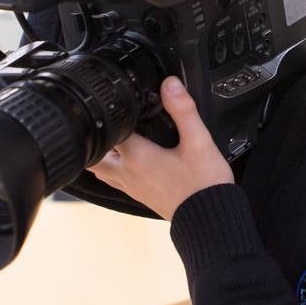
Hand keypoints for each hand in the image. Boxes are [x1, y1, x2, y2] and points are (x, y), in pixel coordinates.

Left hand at [87, 76, 233, 220]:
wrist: (209, 220)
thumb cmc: (204, 185)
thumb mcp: (198, 141)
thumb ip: (183, 110)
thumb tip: (169, 84)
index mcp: (137, 156)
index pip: (111, 129)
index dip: (112, 113)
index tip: (119, 101)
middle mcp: (128, 173)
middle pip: (95, 152)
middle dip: (99, 136)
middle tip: (109, 120)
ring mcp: (131, 187)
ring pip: (101, 169)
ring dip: (102, 153)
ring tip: (113, 138)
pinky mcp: (139, 195)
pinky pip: (115, 179)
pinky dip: (114, 167)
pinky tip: (128, 160)